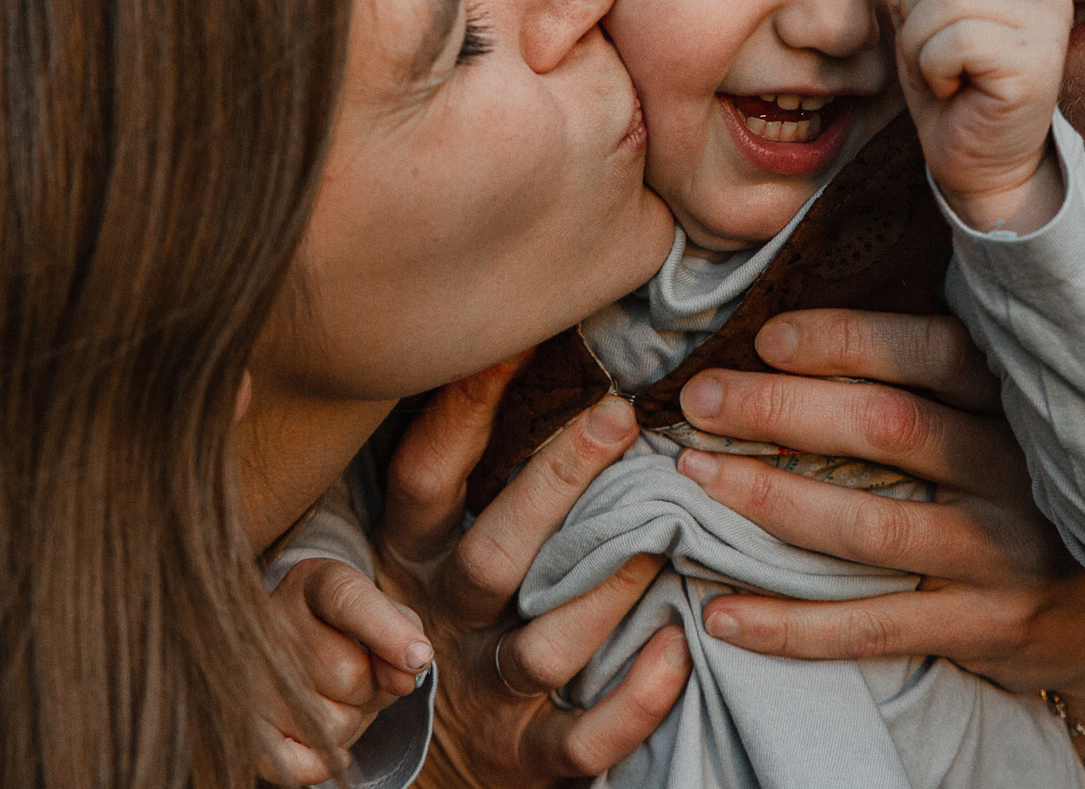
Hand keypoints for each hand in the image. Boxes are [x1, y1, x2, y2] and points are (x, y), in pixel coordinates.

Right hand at [256, 556, 433, 785]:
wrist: (284, 642)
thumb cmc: (346, 627)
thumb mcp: (381, 610)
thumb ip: (404, 631)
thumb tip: (405, 678)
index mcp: (312, 583)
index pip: (347, 600)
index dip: (387, 631)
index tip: (419, 659)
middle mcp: (269, 624)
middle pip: (349, 674)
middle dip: (370, 685)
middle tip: (354, 669)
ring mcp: (249, 678)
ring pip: (332, 723)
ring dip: (350, 720)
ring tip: (329, 693)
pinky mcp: (245, 728)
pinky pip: (297, 765)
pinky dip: (323, 762)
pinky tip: (321, 734)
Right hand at [376, 359, 691, 787]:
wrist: (408, 758)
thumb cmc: (432, 615)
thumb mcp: (415, 545)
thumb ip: (448, 470)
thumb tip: (490, 350)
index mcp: (409, 559)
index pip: (424, 478)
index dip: (462, 409)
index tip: (517, 337)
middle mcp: (440, 623)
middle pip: (492, 556)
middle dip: (556, 483)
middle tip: (619, 416)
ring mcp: (483, 696)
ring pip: (543, 647)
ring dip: (607, 591)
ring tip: (665, 536)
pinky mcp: (522, 758)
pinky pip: (581, 740)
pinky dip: (633, 699)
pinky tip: (677, 648)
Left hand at [673, 308, 1084, 785]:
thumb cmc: (1042, 482)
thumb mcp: (1025, 410)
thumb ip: (953, 366)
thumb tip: (827, 305)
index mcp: (1021, 402)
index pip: (934, 353)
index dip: (848, 342)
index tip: (768, 336)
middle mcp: (1016, 473)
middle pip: (887, 430)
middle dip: (781, 411)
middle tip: (700, 399)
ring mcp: (1002, 556)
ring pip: (869, 527)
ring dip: (771, 503)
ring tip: (695, 480)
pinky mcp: (983, 628)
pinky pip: (872, 627)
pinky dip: (790, 625)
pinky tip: (720, 613)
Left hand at [875, 0, 1072, 233]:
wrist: (979, 167)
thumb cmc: (949, 91)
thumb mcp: (916, 21)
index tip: (920, 18)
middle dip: (914, 2)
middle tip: (926, 50)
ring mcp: (1048, 28)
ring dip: (920, 41)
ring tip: (938, 72)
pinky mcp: (1038, 66)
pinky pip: (958, 39)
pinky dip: (933, 66)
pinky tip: (952, 89)